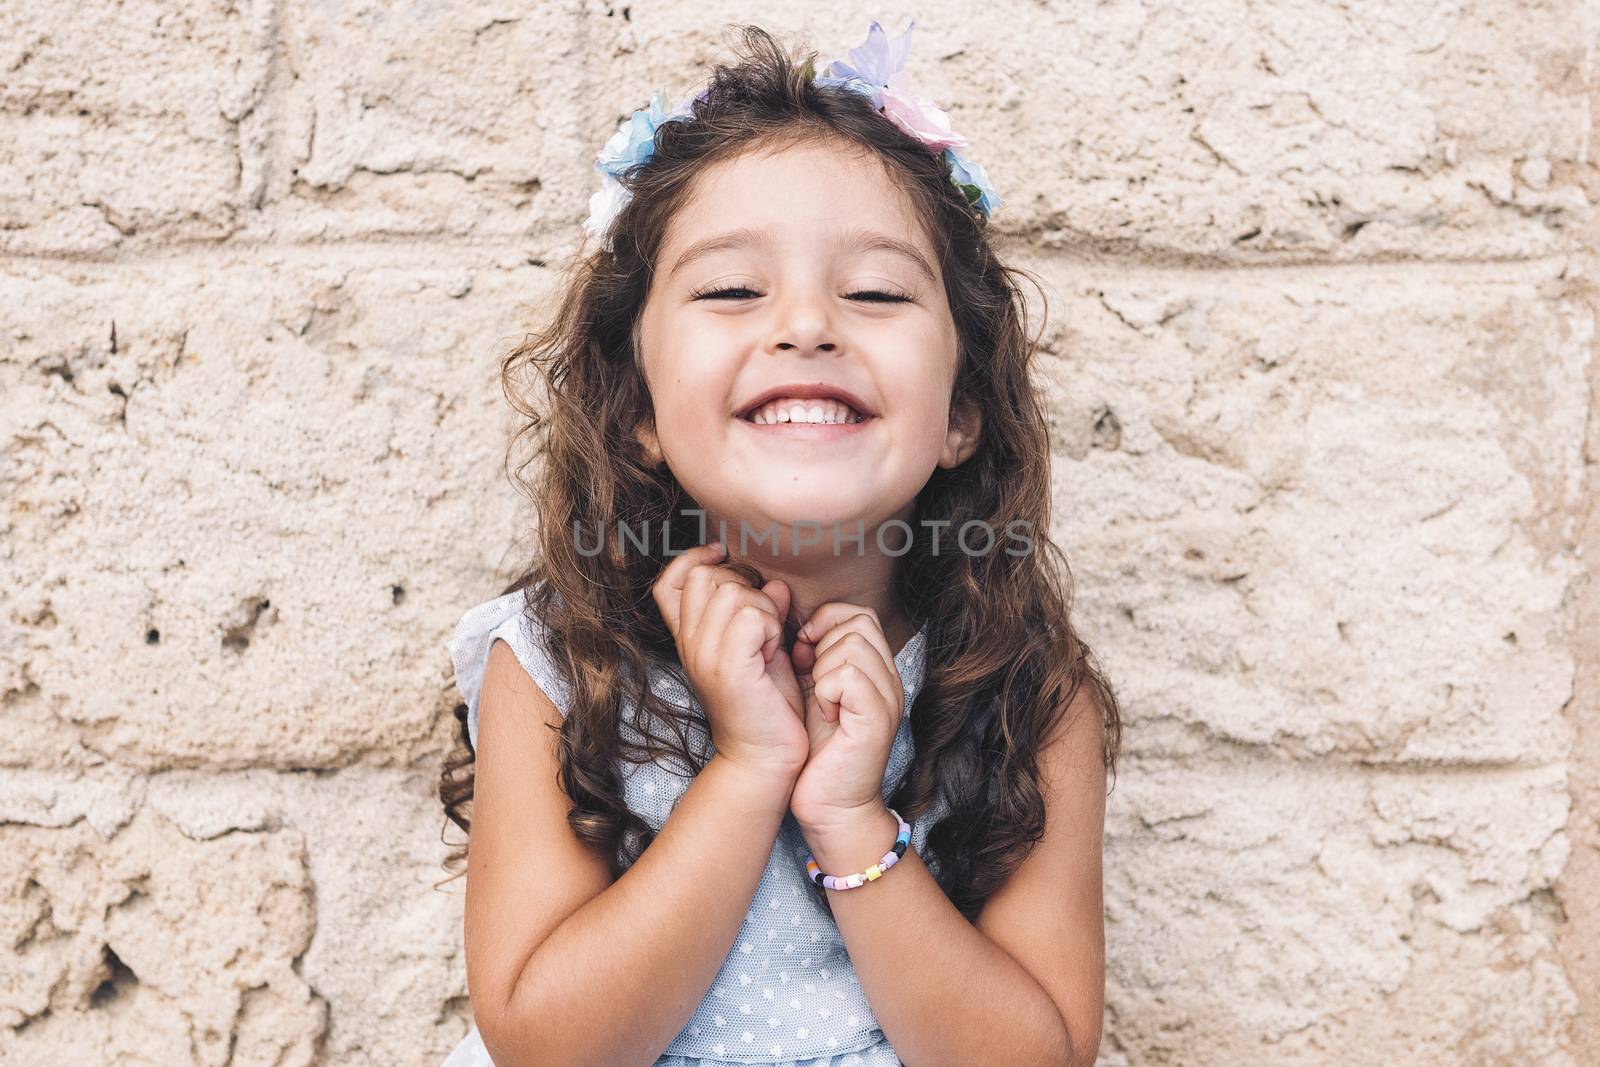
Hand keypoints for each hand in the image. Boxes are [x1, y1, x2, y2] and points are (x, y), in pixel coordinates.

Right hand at [652, 542, 807, 776]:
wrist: (766, 756)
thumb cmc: (768, 703)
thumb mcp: (762, 647)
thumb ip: (762, 610)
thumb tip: (776, 583)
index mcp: (690, 638)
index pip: (671, 580)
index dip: (695, 559)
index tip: (724, 559)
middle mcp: (689, 644)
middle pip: (706, 577)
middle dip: (744, 587)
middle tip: (762, 624)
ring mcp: (704, 654)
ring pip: (733, 592)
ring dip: (764, 609)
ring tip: (770, 642)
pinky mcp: (727, 667)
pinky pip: (753, 616)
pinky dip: (772, 627)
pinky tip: (774, 652)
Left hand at [786, 602, 902, 835]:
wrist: (830, 808)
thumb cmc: (817, 754)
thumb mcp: (812, 693)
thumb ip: (813, 657)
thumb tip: (796, 624)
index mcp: (875, 672)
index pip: (859, 615)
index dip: (825, 622)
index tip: (803, 653)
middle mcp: (889, 681)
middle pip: (858, 622)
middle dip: (822, 645)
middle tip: (812, 681)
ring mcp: (888, 699)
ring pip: (852, 644)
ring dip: (822, 670)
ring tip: (821, 702)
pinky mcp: (877, 719)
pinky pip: (848, 675)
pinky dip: (826, 690)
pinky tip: (824, 715)